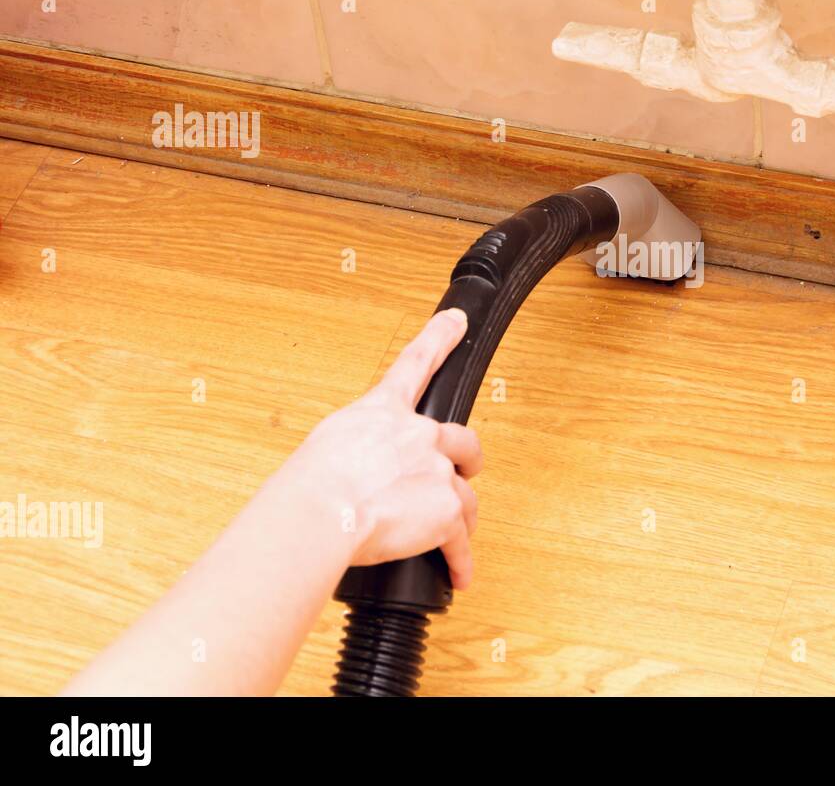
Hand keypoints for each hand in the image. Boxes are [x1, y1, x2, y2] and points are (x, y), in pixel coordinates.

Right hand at [279, 308, 484, 585]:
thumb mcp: (325, 448)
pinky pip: (459, 541)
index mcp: (383, 413)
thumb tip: (348, 473)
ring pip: (464, 497)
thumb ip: (351, 451)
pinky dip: (459, 561)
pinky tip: (459, 575)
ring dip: (457, 520)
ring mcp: (437, 471)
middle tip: (463, 475)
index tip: (457, 320)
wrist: (322, 510)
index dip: (440, 336)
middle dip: (465, 461)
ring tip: (448, 543)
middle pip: (462, 441)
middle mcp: (418, 435)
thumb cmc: (309, 485)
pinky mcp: (447, 511)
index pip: (416, 363)